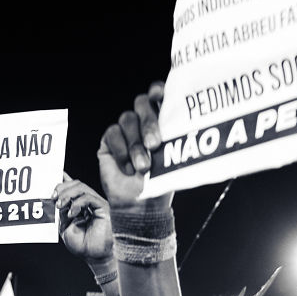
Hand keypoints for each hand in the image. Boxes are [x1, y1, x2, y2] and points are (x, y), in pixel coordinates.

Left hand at [54, 173, 112, 265]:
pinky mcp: (103, 208)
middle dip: (61, 188)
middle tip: (52, 198)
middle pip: (75, 183)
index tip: (50, 178)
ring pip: (82, 187)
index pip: (72, 186)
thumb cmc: (81, 244)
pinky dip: (77, 203)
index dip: (62, 179)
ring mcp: (96, 204)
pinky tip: (72, 214)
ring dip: (67, 194)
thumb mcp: (63, 225)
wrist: (93, 256)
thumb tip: (55, 196)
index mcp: (79, 205)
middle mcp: (89, 202)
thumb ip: (60, 211)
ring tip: (60, 206)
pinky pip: (89, 198)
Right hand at [98, 81, 173, 213]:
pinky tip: (128, 168)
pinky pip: (113, 135)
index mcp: (162, 120)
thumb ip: (175, 143)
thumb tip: (186, 133)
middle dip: (148, 122)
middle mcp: (143, 120)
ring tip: (142, 167)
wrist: (140, 205)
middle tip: (154, 144)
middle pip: (142, 104)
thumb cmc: (160, 182)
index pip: (159, 96)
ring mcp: (125, 129)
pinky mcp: (109, 140)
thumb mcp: (172, 162)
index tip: (159, 94)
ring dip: (135, 144)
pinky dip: (122, 152)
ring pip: (127, 120)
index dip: (158, 90)